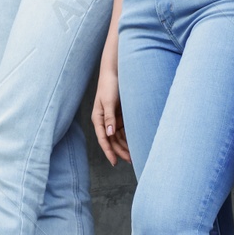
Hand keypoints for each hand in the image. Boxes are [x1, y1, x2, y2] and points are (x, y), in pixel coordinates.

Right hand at [91, 51, 129, 165]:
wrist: (115, 71)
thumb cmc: (109, 85)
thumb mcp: (109, 101)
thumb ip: (109, 118)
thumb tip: (109, 133)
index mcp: (98, 118)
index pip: (103, 139)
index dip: (109, 151)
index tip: (115, 162)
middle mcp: (104, 121)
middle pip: (112, 140)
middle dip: (120, 151)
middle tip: (130, 160)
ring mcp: (112, 119)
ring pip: (118, 137)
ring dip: (125, 146)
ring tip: (134, 155)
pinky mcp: (120, 115)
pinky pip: (124, 130)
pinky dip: (128, 138)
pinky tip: (135, 144)